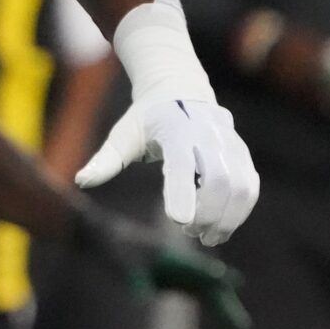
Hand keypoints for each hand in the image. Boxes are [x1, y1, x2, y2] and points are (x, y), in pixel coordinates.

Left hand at [75, 205, 250, 328]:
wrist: (99, 234)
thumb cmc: (111, 245)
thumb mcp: (122, 264)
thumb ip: (135, 281)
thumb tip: (143, 300)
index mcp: (169, 254)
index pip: (196, 269)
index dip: (213, 277)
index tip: (234, 281)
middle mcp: (176, 262)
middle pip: (205, 286)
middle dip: (223, 304)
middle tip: (242, 327)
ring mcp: (173, 270)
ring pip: (202, 291)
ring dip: (219, 306)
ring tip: (240, 327)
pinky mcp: (165, 277)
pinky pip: (190, 291)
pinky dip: (205, 301)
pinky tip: (220, 311)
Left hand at [77, 93, 258, 245]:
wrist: (181, 91)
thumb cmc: (147, 119)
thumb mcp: (123, 134)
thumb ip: (105, 159)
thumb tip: (80, 181)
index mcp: (175, 129)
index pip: (182, 165)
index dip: (182, 193)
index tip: (179, 222)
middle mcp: (207, 135)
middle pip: (219, 179)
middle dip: (208, 212)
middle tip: (190, 232)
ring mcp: (229, 143)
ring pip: (240, 186)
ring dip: (227, 218)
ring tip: (207, 237)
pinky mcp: (241, 154)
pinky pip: (249, 187)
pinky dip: (239, 212)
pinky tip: (221, 227)